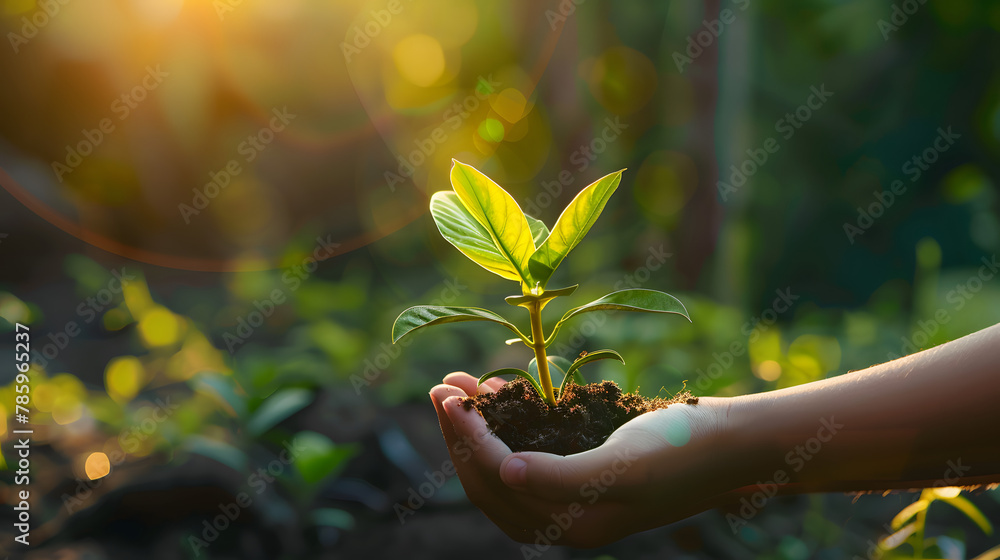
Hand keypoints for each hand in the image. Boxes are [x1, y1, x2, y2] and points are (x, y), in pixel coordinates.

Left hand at [429, 373, 742, 547]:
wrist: (733, 442)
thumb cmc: (684, 450)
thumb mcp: (624, 465)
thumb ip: (562, 477)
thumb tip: (505, 473)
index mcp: (572, 524)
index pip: (498, 482)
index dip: (468, 439)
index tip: (450, 396)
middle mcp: (566, 516)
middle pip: (491, 480)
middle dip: (461, 435)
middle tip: (441, 388)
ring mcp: (575, 493)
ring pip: (506, 465)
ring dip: (478, 428)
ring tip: (459, 386)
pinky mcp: (586, 468)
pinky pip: (532, 451)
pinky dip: (510, 424)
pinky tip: (502, 391)